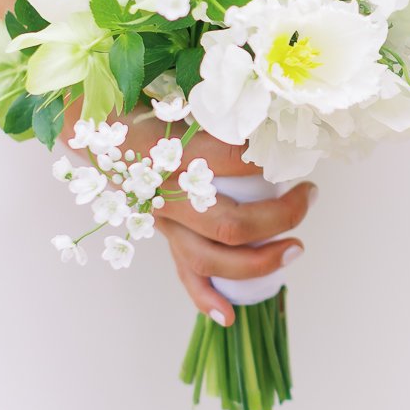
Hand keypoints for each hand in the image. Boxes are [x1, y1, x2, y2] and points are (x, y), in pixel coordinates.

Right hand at [60, 105, 313, 326]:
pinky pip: (184, 273)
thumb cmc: (150, 107)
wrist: (98, 128)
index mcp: (174, 151)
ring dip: (260, 261)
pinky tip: (229, 315)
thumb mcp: (182, 93)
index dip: (270, 157)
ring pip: (211, 257)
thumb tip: (277, 99)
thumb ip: (225, 100)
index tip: (298, 147)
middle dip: (281, 217)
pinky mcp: (165, 235)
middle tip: (311, 195)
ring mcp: (166, 221)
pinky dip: (206, 297)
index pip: (233, 159)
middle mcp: (169, 193)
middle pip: (231, 224)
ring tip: (296, 248)